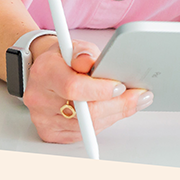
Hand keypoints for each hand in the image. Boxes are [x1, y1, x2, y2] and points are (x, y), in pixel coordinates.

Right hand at [22, 39, 153, 143]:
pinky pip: (84, 134)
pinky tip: (113, 110)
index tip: (121, 86)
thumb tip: (94, 62)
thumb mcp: (73, 46)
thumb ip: (85, 53)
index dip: (101, 90)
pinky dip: (103, 122)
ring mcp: (43, 119)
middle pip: (86, 112)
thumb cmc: (61, 59)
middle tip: (140, 96)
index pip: (73, 87)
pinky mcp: (50, 133)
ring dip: (115, 114)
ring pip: (89, 126)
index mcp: (45, 72)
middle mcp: (40, 98)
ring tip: (132, 101)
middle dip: (119, 105)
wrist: (42, 73)